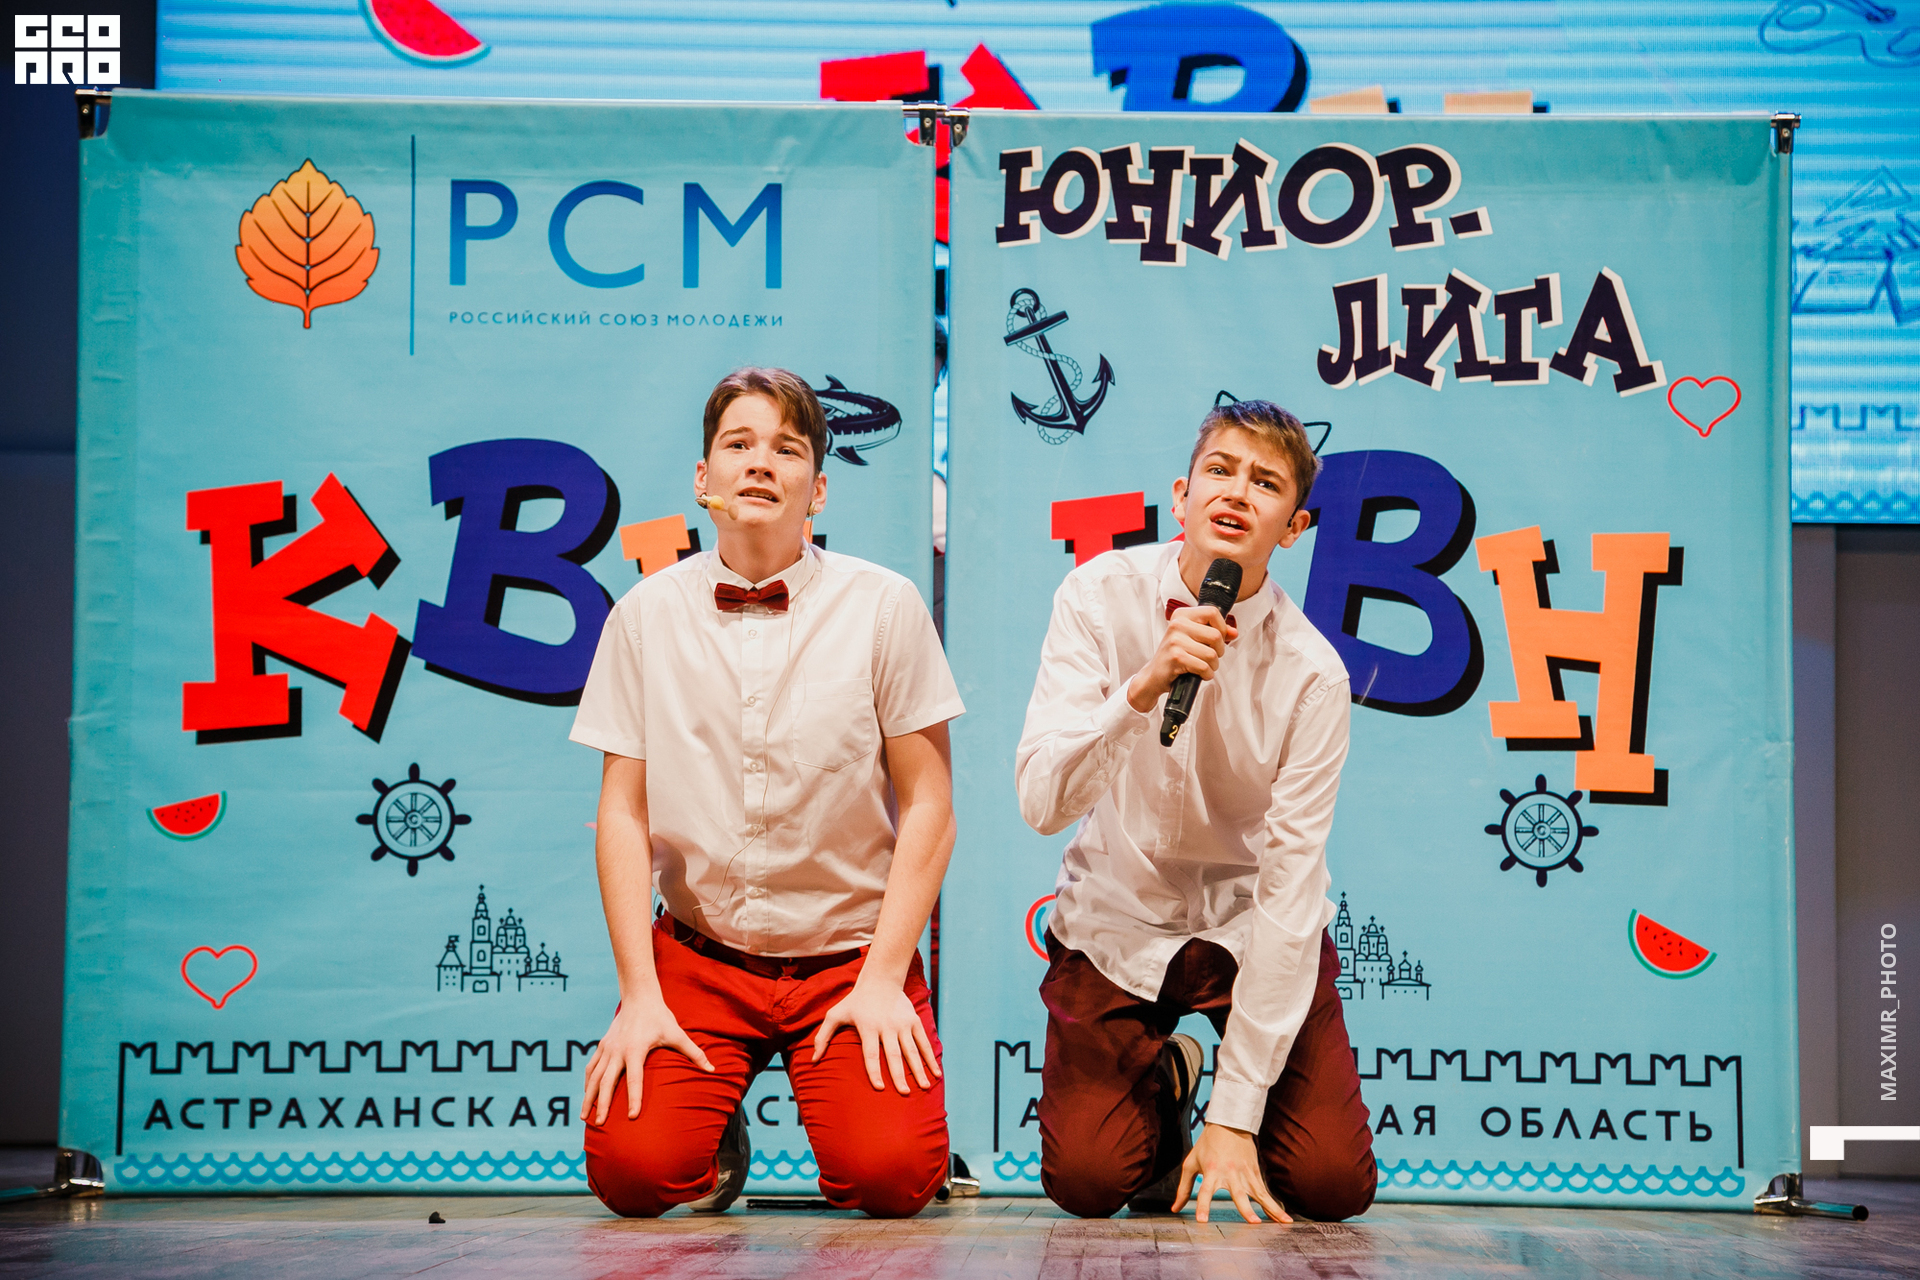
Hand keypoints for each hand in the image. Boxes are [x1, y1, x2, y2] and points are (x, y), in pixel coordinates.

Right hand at [583, 995, 713, 1124]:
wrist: (639, 996)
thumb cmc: (660, 1017)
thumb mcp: (677, 1034)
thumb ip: (694, 1053)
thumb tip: (712, 1070)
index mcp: (636, 1049)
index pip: (634, 1079)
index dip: (634, 1098)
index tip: (632, 1116)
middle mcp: (618, 1050)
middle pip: (606, 1081)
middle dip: (602, 1104)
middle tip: (599, 1124)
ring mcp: (607, 1048)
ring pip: (594, 1076)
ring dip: (589, 1097)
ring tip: (585, 1117)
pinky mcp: (602, 1045)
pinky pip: (591, 1067)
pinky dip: (588, 1082)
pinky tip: (587, 1095)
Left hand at [811, 974, 941, 1094]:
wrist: (880, 980)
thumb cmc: (855, 1002)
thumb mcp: (835, 1014)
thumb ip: (823, 1036)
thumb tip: (813, 1060)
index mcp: (868, 1026)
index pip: (870, 1053)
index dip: (874, 1071)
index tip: (879, 1088)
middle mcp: (887, 1026)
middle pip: (894, 1055)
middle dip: (899, 1075)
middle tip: (904, 1093)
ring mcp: (902, 1024)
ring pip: (911, 1050)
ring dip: (918, 1069)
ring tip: (924, 1087)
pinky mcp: (914, 1021)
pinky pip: (923, 1042)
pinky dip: (930, 1058)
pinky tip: (936, 1073)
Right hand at [1128, 606, 1237, 711]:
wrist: (1155, 674)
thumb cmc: (1176, 655)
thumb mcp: (1194, 638)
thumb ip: (1214, 631)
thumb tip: (1233, 632)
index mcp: (1182, 615)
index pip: (1212, 612)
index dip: (1222, 627)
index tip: (1217, 638)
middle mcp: (1177, 624)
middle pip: (1216, 635)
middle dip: (1219, 651)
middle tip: (1210, 656)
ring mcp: (1175, 641)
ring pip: (1212, 654)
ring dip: (1213, 665)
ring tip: (1203, 666)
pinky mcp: (1176, 657)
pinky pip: (1204, 666)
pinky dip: (1206, 674)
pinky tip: (1198, 673)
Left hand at [1171, 1123, 1291, 1223]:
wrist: (1229, 1123)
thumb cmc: (1207, 1145)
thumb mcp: (1191, 1163)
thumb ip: (1184, 1188)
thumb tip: (1175, 1209)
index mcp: (1211, 1171)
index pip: (1204, 1192)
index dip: (1202, 1206)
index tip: (1202, 1221)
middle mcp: (1230, 1174)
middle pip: (1238, 1194)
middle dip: (1246, 1209)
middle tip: (1253, 1223)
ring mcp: (1245, 1173)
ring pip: (1259, 1194)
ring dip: (1271, 1209)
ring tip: (1282, 1223)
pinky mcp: (1255, 1173)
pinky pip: (1265, 1192)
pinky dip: (1275, 1205)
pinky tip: (1284, 1219)